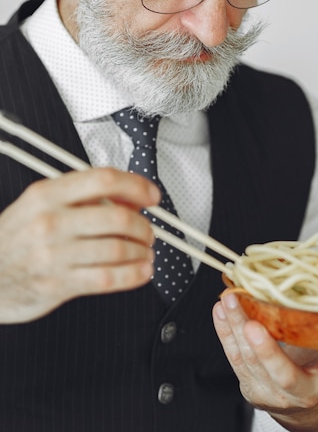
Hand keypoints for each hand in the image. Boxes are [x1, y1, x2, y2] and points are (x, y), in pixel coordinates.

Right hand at [0, 167, 159, 322]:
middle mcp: (51, 221)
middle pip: (117, 217)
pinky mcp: (58, 284)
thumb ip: (84, 198)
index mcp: (47, 194)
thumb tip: (131, 200)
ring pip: (117, 249)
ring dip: (141, 251)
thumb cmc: (18, 237)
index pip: (103, 180)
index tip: (151, 195)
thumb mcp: (42, 205)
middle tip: (148, 231)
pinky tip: (141, 271)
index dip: (136, 185)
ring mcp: (54, 254)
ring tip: (145, 252)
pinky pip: (108, 279)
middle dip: (143, 226)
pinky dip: (133, 275)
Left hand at [213, 293, 317, 431]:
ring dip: (237, 327)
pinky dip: (225, 331)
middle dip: (267, 350)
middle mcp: (300, 391)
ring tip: (231, 301)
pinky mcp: (250, 387)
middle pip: (284, 375)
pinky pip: (234, 358)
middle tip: (253, 326)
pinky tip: (221, 311)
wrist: (297, 403)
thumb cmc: (314, 369)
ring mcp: (272, 392)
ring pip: (251, 362)